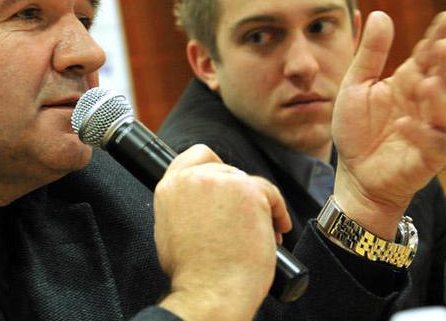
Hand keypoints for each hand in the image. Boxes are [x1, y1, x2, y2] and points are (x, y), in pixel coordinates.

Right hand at [155, 144, 290, 320]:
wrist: (210, 290)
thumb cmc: (194, 272)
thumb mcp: (169, 231)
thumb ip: (182, 206)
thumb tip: (200, 203)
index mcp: (170, 187)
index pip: (195, 155)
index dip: (213, 166)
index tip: (223, 182)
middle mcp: (193, 178)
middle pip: (226, 168)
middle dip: (236, 192)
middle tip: (241, 218)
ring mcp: (223, 182)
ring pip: (248, 181)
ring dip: (257, 203)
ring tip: (257, 231)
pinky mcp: (249, 191)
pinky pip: (270, 193)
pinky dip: (277, 211)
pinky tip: (274, 232)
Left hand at [331, 10, 445, 237]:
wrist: (354, 174)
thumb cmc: (357, 130)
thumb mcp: (356, 86)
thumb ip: (370, 54)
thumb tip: (380, 14)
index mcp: (410, 82)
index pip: (429, 56)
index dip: (439, 37)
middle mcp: (426, 103)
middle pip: (444, 78)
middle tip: (445, 43)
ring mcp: (432, 129)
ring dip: (440, 96)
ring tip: (428, 81)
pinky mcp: (430, 156)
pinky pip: (433, 143)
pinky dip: (420, 133)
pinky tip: (405, 122)